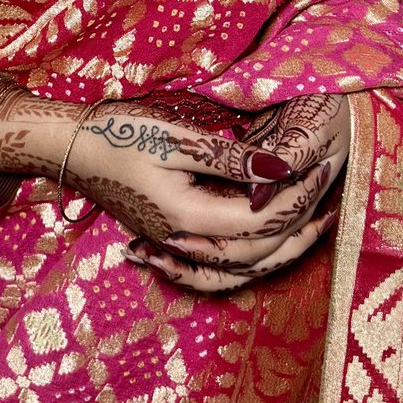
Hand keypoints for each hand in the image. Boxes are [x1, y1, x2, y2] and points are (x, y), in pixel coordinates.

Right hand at [133, 93, 352, 294]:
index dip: (297, 195)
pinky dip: (256, 256)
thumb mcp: (176, 137)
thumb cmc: (119, 135)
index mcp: (188, 217)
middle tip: (330, 187)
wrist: (72, 150)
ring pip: (245, 267)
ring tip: (318, 223)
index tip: (322, 166)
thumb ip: (231, 157)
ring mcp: (178, 247)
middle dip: (300, 219)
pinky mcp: (174, 241)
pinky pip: (225, 267)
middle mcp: (185, 243)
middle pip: (260, 250)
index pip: (261, 217)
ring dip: (286, 247)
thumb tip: (283, 168)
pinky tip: (274, 241)